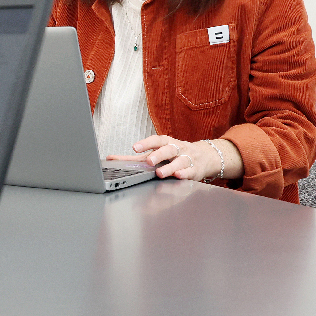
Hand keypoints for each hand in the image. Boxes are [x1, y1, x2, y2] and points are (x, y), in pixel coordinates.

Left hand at [107, 135, 241, 182]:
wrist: (204, 157)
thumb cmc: (173, 154)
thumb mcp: (154, 153)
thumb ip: (133, 158)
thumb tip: (111, 158)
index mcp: (165, 143)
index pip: (156, 140)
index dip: (146, 143)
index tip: (135, 147)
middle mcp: (177, 149)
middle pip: (168, 149)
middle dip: (158, 155)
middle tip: (148, 161)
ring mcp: (187, 159)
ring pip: (180, 161)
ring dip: (170, 167)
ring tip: (160, 173)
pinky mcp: (195, 170)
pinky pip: (191, 171)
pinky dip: (185, 174)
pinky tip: (179, 176)